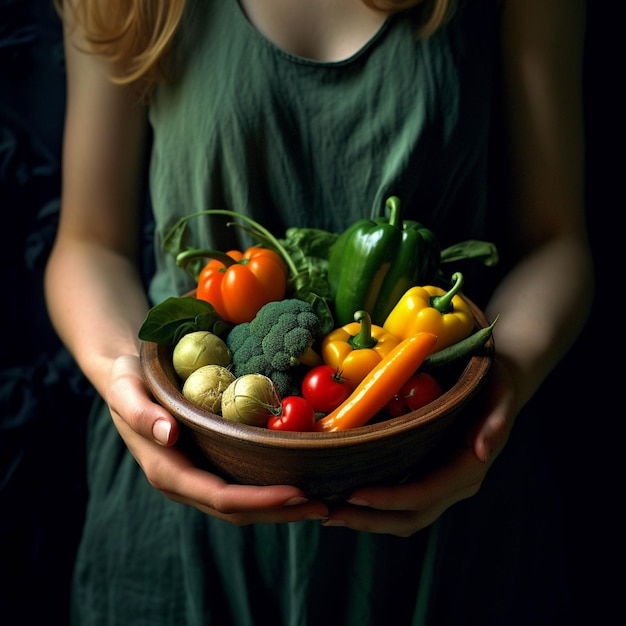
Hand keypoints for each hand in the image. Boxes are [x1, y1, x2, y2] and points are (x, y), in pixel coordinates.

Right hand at [105, 355, 329, 523]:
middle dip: (280, 512)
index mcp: (167, 471)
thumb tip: (167, 434)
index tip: (297, 493)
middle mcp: (185, 483)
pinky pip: (242, 487)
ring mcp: (198, 478)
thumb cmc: (127, 381)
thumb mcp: (126, 388)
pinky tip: (298, 483)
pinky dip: (271, 492)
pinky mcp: (209, 467)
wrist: (126, 382)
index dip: (259, 500)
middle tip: (325, 506)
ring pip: (243, 506)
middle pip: (237, 510)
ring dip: (280, 509)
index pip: (219, 496)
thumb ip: (140, 412)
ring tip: (321, 502)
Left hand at [322, 358, 517, 535]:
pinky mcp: (427, 474)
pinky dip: (373, 505)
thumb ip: (495, 423)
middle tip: (329, 514)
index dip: (388, 499)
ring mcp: (440, 484)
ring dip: (366, 519)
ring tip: (329, 512)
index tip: (354, 495)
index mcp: (468, 470)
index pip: (423, 494)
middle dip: (369, 519)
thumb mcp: (500, 395)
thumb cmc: (495, 384)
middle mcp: (453, 485)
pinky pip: (400, 500)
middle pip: (409, 517)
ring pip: (402, 516)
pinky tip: (346, 497)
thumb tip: (482, 453)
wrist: (496, 384)